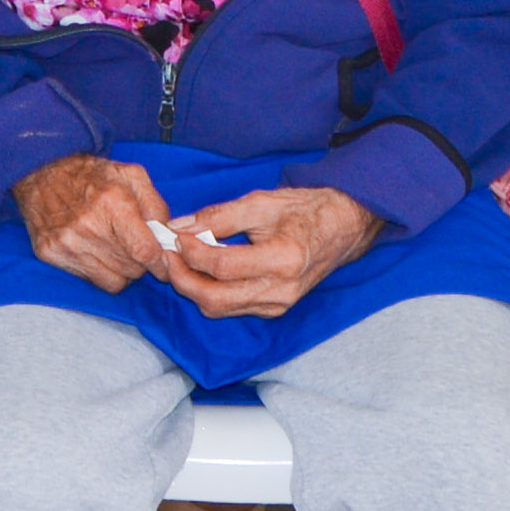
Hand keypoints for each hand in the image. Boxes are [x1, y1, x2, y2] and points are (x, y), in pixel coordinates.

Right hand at [10, 156, 177, 292]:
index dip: (161, 262)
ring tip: (116, 249)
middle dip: (141, 262)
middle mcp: (87, 226)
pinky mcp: (50, 253)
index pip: (145, 251)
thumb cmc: (91, 175)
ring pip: (114, 281)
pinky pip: (92, 281)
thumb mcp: (132, 175)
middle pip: (132, 269)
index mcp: (112, 202)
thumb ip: (156, 206)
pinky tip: (97, 252)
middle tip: (136, 247)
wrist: (41, 172)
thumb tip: (168, 237)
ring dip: (122, 270)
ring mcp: (66, 242)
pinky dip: (101, 272)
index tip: (164, 262)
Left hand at [156, 184, 378, 316]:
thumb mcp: (261, 202)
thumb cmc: (307, 210)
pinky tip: (200, 271)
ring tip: (177, 262)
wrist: (343, 227)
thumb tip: (180, 226)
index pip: (222, 266)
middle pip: (214, 298)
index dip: (191, 252)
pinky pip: (232, 308)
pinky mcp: (274, 308)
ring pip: (219, 308)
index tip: (174, 236)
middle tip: (166, 255)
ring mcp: (278, 304)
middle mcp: (281, 290)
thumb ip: (218, 216)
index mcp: (283, 260)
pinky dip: (210, 292)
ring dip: (192, 288)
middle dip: (182, 278)